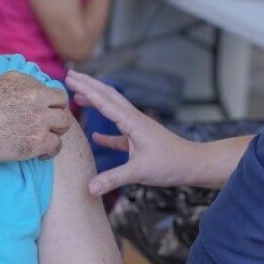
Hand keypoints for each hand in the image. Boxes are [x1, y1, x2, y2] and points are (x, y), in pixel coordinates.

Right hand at [0, 72, 70, 162]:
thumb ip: (9, 88)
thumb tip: (13, 93)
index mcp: (22, 81)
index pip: (46, 87)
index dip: (45, 100)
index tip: (38, 109)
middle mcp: (35, 96)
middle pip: (62, 101)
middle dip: (57, 111)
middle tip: (49, 122)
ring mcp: (40, 118)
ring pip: (65, 122)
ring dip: (58, 130)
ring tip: (48, 137)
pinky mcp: (39, 140)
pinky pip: (57, 144)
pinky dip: (51, 151)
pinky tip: (42, 154)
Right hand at [65, 70, 204, 194]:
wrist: (193, 164)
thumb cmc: (170, 164)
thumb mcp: (139, 172)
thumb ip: (113, 179)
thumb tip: (89, 188)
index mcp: (132, 122)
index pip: (104, 101)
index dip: (85, 89)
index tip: (70, 78)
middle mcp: (134, 120)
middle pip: (108, 96)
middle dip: (89, 85)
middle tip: (70, 75)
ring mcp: (137, 128)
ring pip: (113, 109)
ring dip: (96, 101)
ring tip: (78, 97)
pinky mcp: (140, 140)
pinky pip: (119, 132)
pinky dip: (106, 131)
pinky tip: (96, 136)